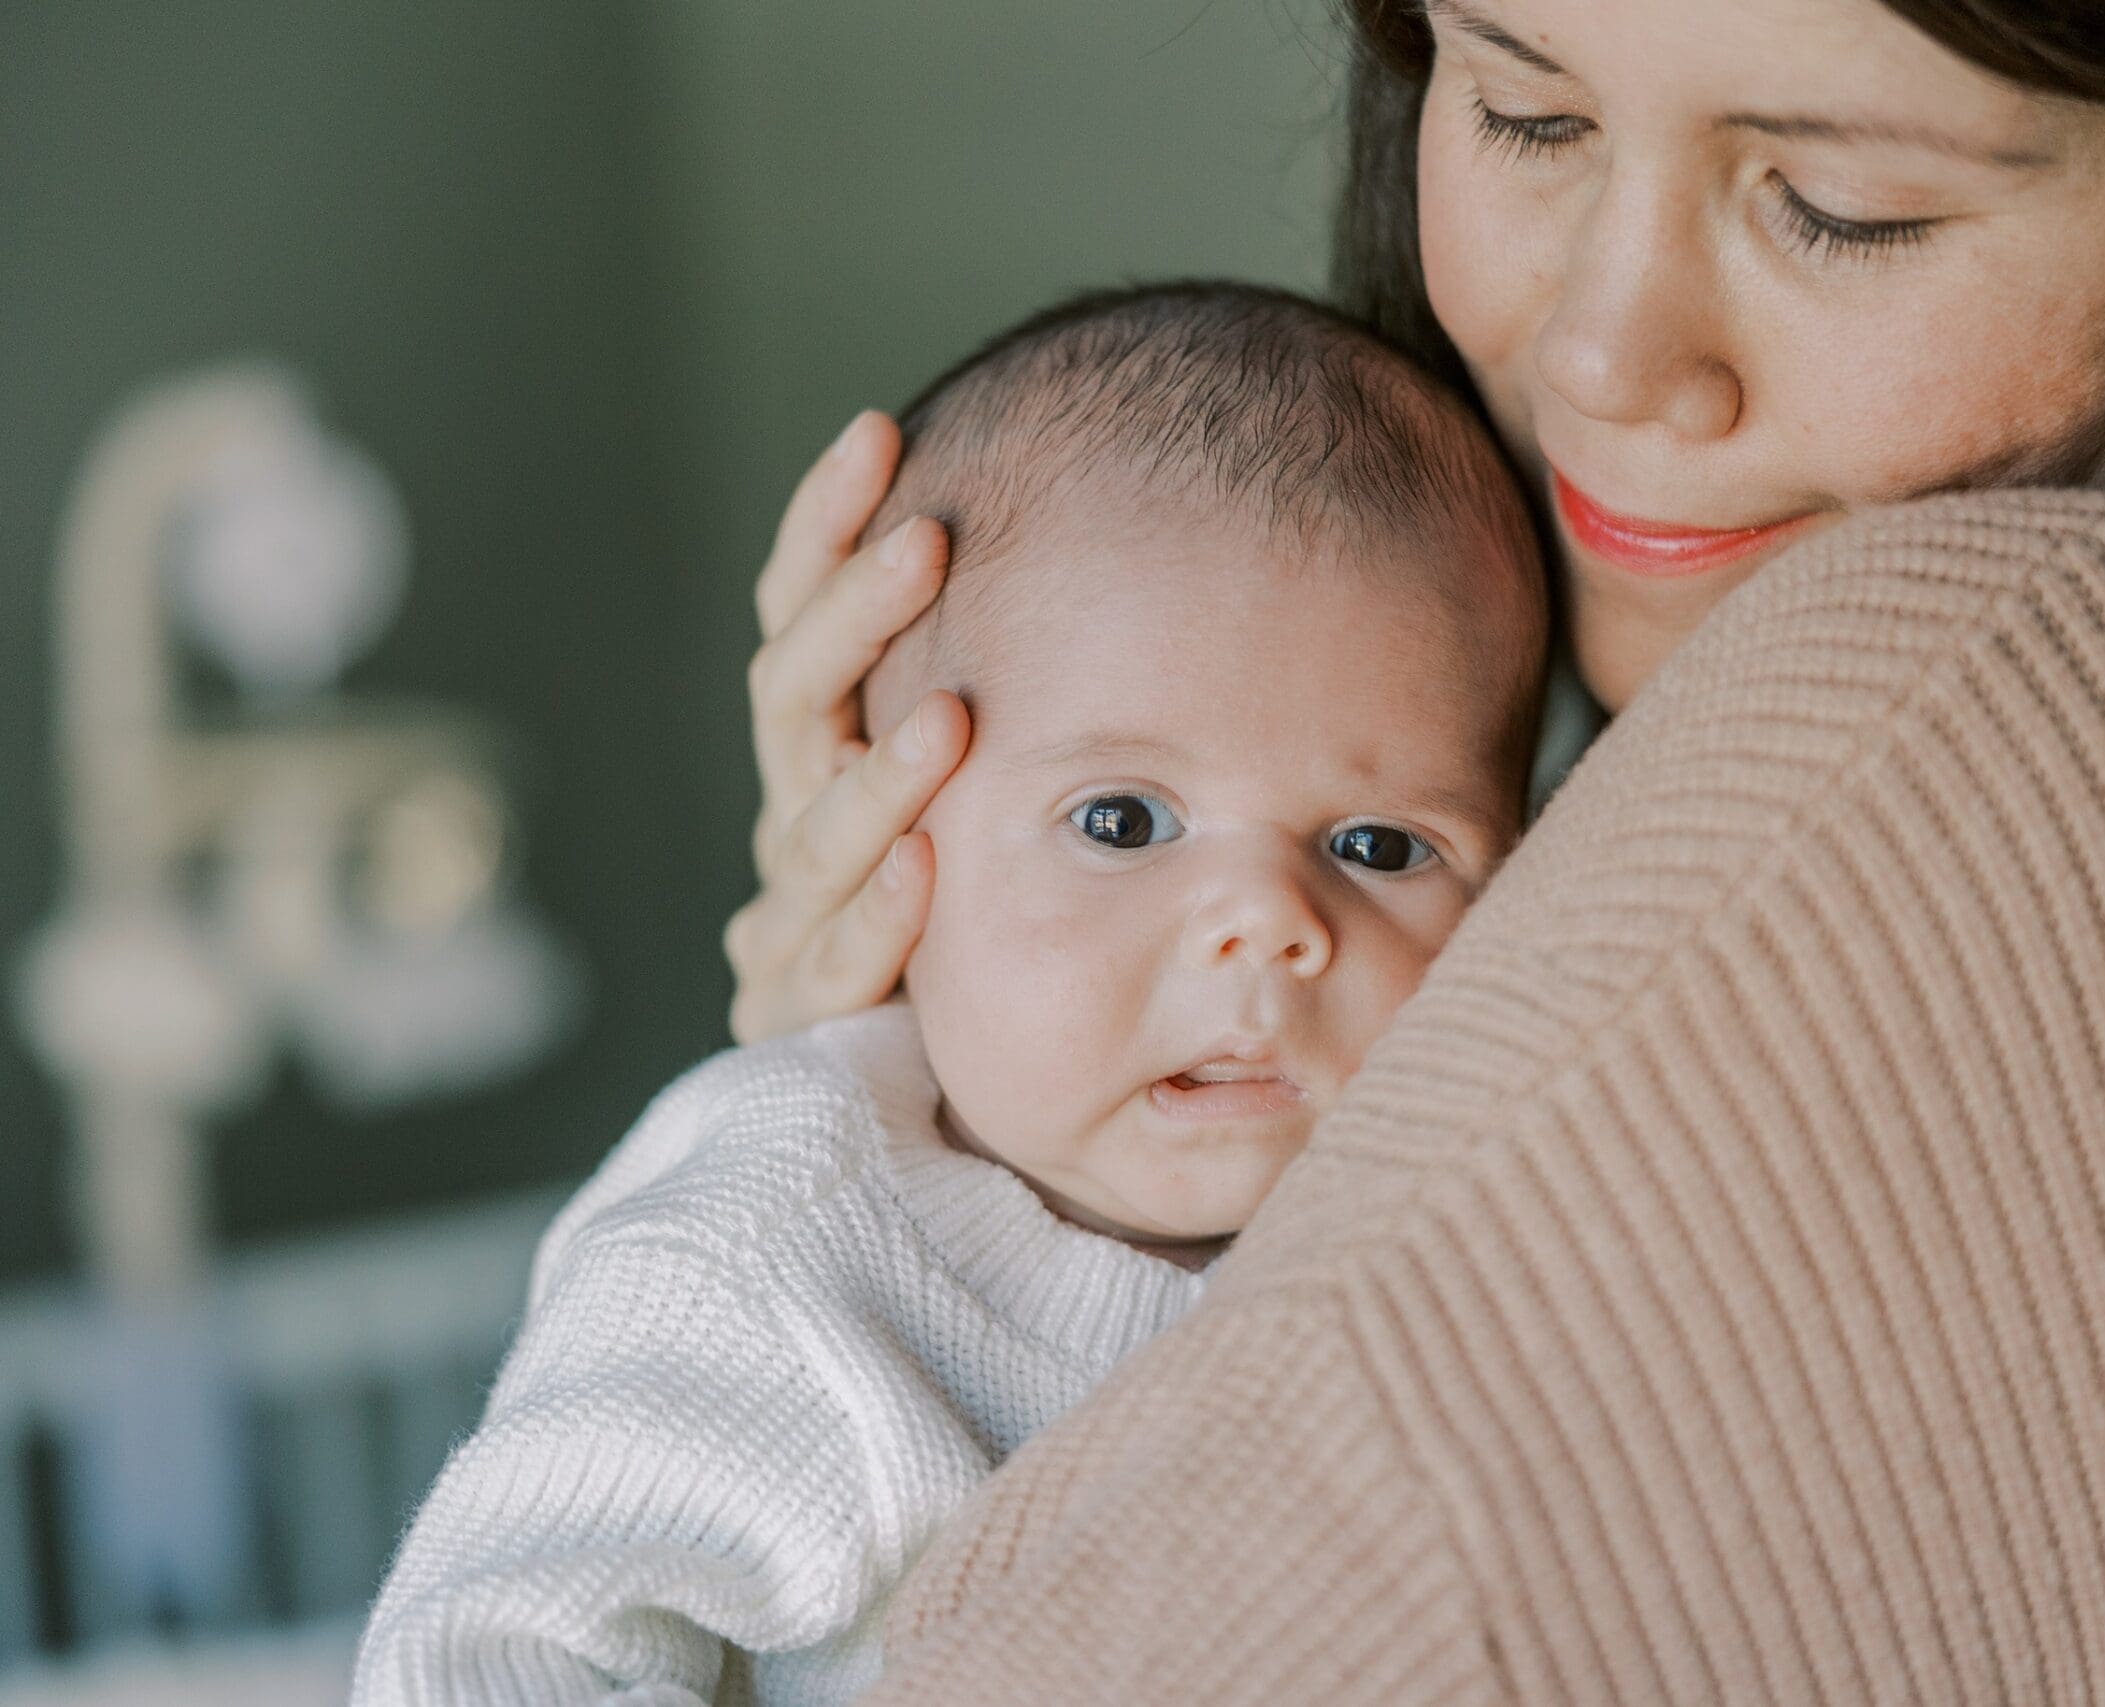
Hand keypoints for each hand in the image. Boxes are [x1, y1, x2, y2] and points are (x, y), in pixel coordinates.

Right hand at [725, 411, 970, 1043]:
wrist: (935, 1076)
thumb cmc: (991, 900)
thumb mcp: (999, 779)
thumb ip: (1012, 680)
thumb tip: (1108, 516)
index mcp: (821, 749)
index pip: (801, 618)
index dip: (826, 529)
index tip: (878, 432)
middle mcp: (794, 819)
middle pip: (793, 700)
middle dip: (855, 620)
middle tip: (924, 545)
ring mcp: (787, 917)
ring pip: (814, 832)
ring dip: (880, 774)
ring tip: (945, 717)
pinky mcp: (798, 1017)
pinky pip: (839, 959)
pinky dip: (882, 913)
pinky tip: (924, 866)